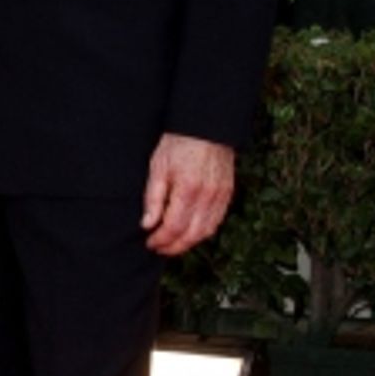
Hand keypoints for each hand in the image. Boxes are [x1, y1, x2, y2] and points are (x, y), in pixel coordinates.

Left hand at [141, 133, 234, 256]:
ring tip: (172, 244)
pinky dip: (203, 232)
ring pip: (206, 232)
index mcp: (188, 190)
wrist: (205, 127)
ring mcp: (220, 197)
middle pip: (191, 235)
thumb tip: (147, 224)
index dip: (161, 240)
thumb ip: (153, 198)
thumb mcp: (158, 167)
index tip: (149, 242)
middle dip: (173, 247)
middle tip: (158, 248)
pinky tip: (190, 233)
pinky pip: (217, 222)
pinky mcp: (227, 194)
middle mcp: (207, 197)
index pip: (174, 227)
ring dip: (188, 243)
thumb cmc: (178, 144)